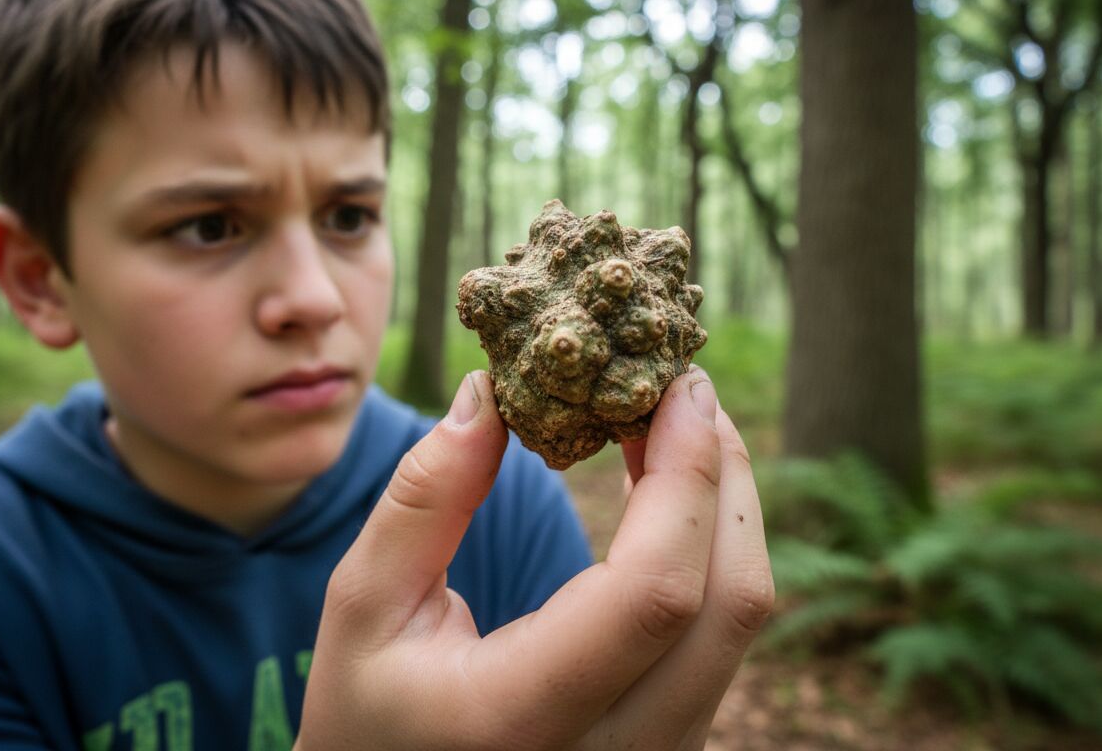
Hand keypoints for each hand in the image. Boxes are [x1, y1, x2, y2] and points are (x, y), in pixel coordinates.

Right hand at [294, 368, 772, 750]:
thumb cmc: (368, 713)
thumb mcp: (363, 607)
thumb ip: (422, 500)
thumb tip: (489, 391)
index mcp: (526, 713)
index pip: (653, 591)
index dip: (687, 475)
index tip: (678, 386)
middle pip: (728, 602)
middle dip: (723, 475)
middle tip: (683, 389)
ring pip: (739, 621)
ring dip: (726, 508)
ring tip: (676, 429)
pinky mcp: (671, 743)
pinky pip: (722, 636)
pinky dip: (713, 550)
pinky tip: (671, 498)